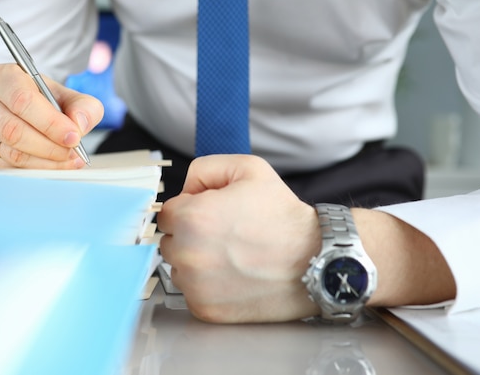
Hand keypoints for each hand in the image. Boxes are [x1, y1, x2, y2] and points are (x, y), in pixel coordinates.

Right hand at [0, 63, 103, 167]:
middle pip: (14, 130)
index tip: (73, 137)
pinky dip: (35, 170)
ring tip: (68, 160)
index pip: (23, 100)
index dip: (51, 123)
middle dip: (50, 147)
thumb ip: (82, 106)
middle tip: (73, 153)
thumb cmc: (39, 100)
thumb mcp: (64, 95)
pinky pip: (8, 167)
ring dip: (45, 162)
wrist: (12, 110)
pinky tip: (53, 166)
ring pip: (11, 152)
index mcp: (3, 77)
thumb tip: (80, 125)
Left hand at [157, 155, 321, 322]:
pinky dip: (206, 286)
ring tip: (231, 256)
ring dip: (196, 262)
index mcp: (192, 217)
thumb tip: (185, 189)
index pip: (165, 214)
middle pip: (169, 241)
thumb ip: (205, 169)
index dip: (189, 210)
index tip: (211, 215)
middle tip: (224, 235)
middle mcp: (188, 254)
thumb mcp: (249, 169)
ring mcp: (195, 285)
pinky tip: (233, 275)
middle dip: (189, 236)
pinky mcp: (205, 309)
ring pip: (178, 268)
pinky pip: (191, 292)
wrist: (314, 260)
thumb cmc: (283, 218)